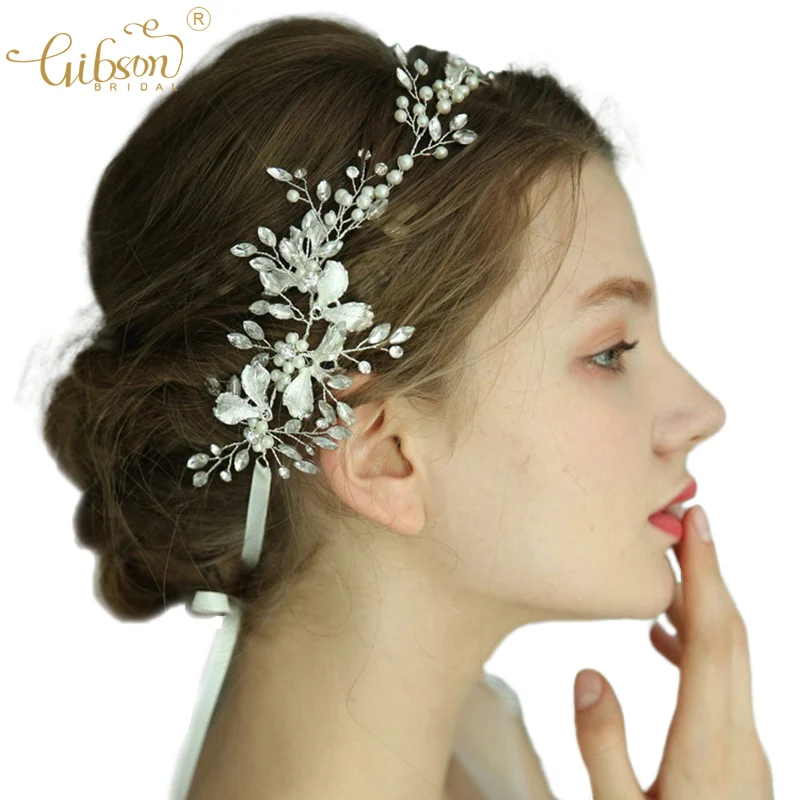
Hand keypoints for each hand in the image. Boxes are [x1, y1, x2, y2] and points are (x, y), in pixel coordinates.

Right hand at [571, 504, 773, 798]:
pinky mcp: (739, 757)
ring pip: (732, 658)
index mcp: (708, 751)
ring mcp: (746, 751)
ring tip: (660, 573)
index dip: (707, 578)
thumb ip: (601, 746)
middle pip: (733, 638)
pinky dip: (698, 644)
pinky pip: (725, 682)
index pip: (716, 643)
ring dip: (702, 606)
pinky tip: (662, 639)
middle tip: (686, 520)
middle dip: (711, 573)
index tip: (697, 525)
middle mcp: (740, 742)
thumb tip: (591, 671)